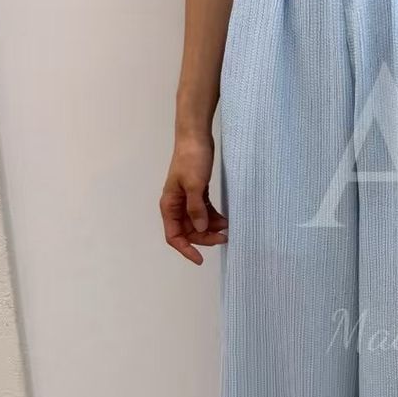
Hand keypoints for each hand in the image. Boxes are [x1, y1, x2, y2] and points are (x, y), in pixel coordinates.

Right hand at [160, 133, 227, 264]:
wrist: (196, 137)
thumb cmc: (192, 159)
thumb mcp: (194, 185)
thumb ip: (196, 209)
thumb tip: (201, 230)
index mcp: (169, 205)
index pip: (174, 236)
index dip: (186, 249)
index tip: (200, 259)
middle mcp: (176, 205)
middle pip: (188, 231)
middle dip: (204, 238)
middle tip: (224, 238)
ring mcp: (187, 199)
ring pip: (198, 223)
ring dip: (211, 228)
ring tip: (228, 228)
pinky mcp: (197, 192)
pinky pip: (204, 212)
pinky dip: (214, 218)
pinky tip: (225, 220)